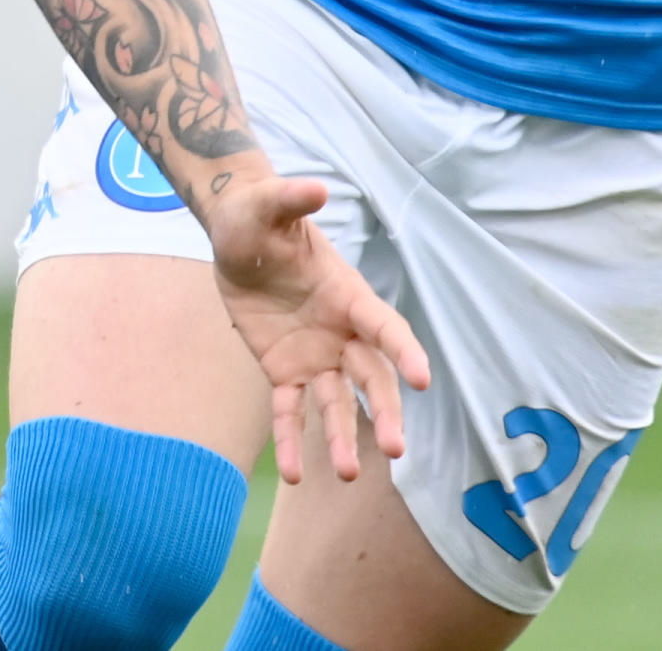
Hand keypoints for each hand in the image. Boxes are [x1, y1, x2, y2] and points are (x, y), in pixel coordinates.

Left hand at [204, 174, 432, 482]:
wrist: (237, 238)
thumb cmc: (260, 217)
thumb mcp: (267, 205)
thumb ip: (291, 199)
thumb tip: (315, 188)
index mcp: (347, 295)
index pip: (384, 326)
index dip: (404, 350)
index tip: (424, 378)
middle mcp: (341, 333)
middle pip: (371, 377)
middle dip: (383, 410)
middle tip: (395, 448)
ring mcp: (316, 357)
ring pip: (337, 404)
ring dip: (343, 438)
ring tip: (346, 474)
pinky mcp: (286, 372)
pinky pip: (290, 411)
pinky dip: (292, 440)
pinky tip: (296, 473)